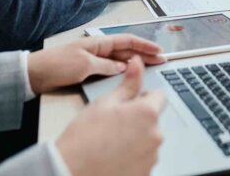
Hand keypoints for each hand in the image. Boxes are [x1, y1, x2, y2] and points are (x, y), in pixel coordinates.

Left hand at [28, 34, 166, 94]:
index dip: (144, 45)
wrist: (34, 75)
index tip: (159, 50)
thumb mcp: (84, 65)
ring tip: (150, 68)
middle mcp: (98, 50)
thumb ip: (106, 66)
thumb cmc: (56, 65)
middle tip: (161, 61)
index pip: (127, 41)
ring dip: (136, 64)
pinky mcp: (88, 71)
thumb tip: (124, 66)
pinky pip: (110, 70)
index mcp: (98, 43)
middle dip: (145, 54)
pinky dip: (122, 72)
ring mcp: (93, 60)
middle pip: (126, 51)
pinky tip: (129, 76)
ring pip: (120, 61)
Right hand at [55, 56, 166, 175]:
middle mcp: (155, 136)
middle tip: (114, 123)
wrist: (71, 171)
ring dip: (136, 139)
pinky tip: (113, 156)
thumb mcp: (106, 102)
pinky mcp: (145, 173)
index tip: (129, 103)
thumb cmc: (85, 138)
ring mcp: (151, 157)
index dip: (143, 96)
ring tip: (111, 142)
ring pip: (148, 140)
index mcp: (147, 113)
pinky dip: (133, 157)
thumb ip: (128, 83)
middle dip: (138, 119)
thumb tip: (138, 64)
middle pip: (153, 120)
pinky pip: (143, 159)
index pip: (159, 96)